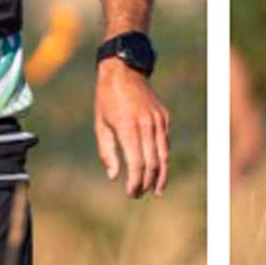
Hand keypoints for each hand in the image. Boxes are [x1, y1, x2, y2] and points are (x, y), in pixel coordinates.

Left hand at [94, 59, 170, 197]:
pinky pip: (165, 142)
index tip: (131, 193)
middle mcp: (146, 124)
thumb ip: (108, 152)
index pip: (137, 162)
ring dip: (161, 175)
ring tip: (157, 190)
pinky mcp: (164, 117)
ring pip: (164, 155)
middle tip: (139, 194)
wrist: (124, 70)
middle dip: (147, 182)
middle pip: (152, 162)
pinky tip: (158, 168)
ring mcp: (158, 120)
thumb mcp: (100, 124)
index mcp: (128, 127)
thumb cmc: (107, 99)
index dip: (135, 181)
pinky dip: (162, 157)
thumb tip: (114, 176)